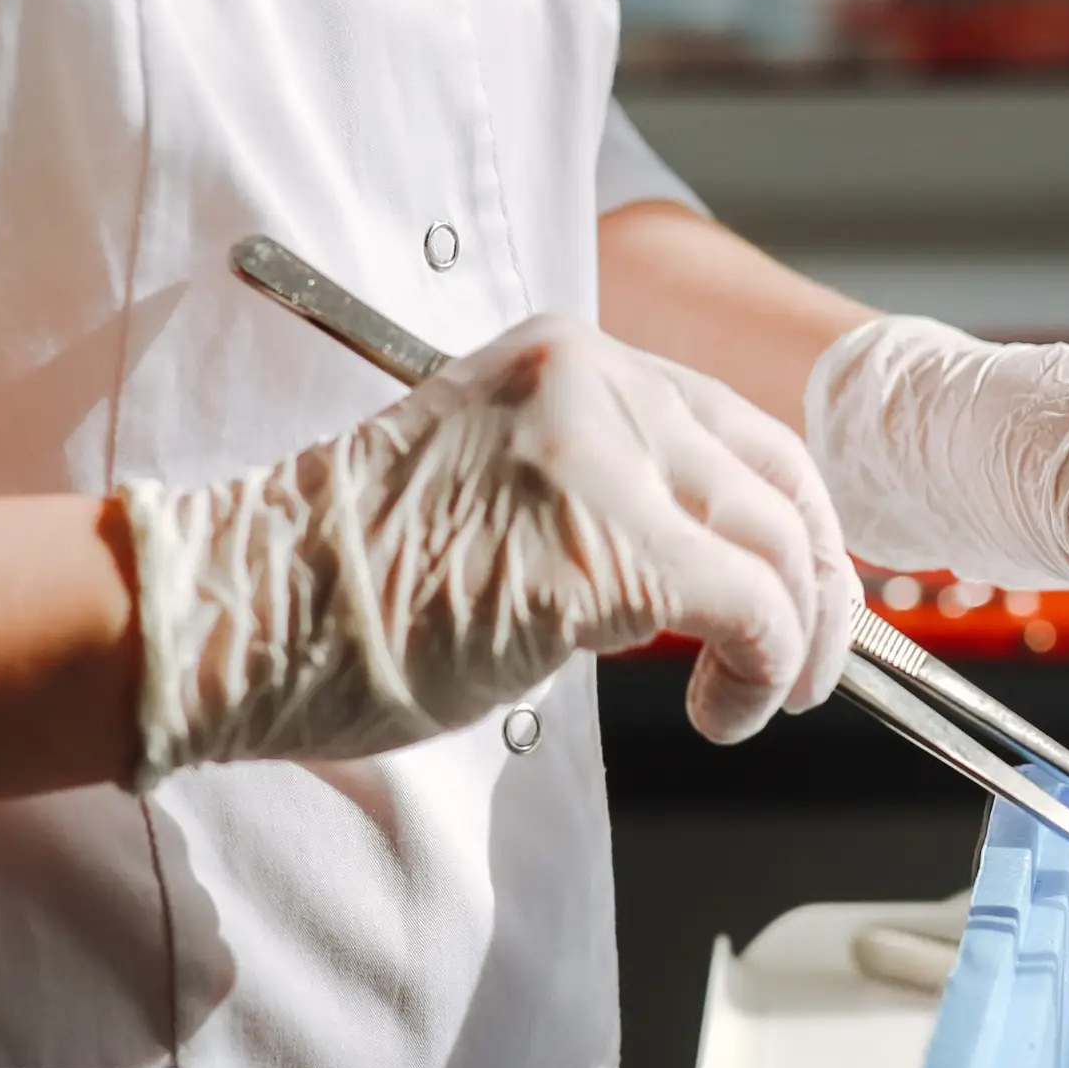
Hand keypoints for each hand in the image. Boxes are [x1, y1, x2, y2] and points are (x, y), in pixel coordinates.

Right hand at [126, 313, 856, 778]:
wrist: (247, 611)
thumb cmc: (347, 584)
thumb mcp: (497, 489)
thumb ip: (602, 495)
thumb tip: (705, 571)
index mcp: (565, 355)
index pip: (733, 425)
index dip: (790, 520)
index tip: (803, 591)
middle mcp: (592, 378)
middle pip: (778, 476)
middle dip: (821, 584)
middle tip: (813, 664)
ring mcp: (598, 453)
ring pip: (781, 544)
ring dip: (796, 641)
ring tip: (757, 701)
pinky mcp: (603, 546)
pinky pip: (750, 611)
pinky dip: (764, 675)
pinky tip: (724, 712)